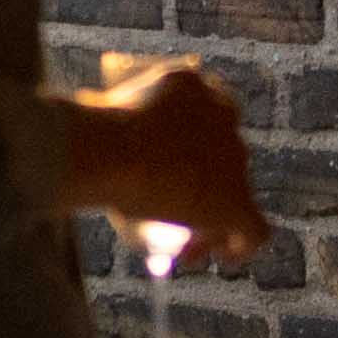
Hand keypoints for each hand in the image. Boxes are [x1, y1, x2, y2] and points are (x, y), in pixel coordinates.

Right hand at [63, 57, 267, 267]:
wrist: (107, 149)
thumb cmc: (85, 129)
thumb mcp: (90, 112)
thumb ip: (101, 115)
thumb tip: (84, 130)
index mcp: (189, 81)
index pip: (202, 108)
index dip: (192, 137)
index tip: (168, 161)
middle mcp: (221, 113)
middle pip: (221, 151)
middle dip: (201, 179)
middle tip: (169, 203)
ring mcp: (233, 155)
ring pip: (234, 191)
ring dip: (210, 214)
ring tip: (182, 240)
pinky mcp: (237, 199)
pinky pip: (253, 230)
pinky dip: (239, 244)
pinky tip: (218, 256)